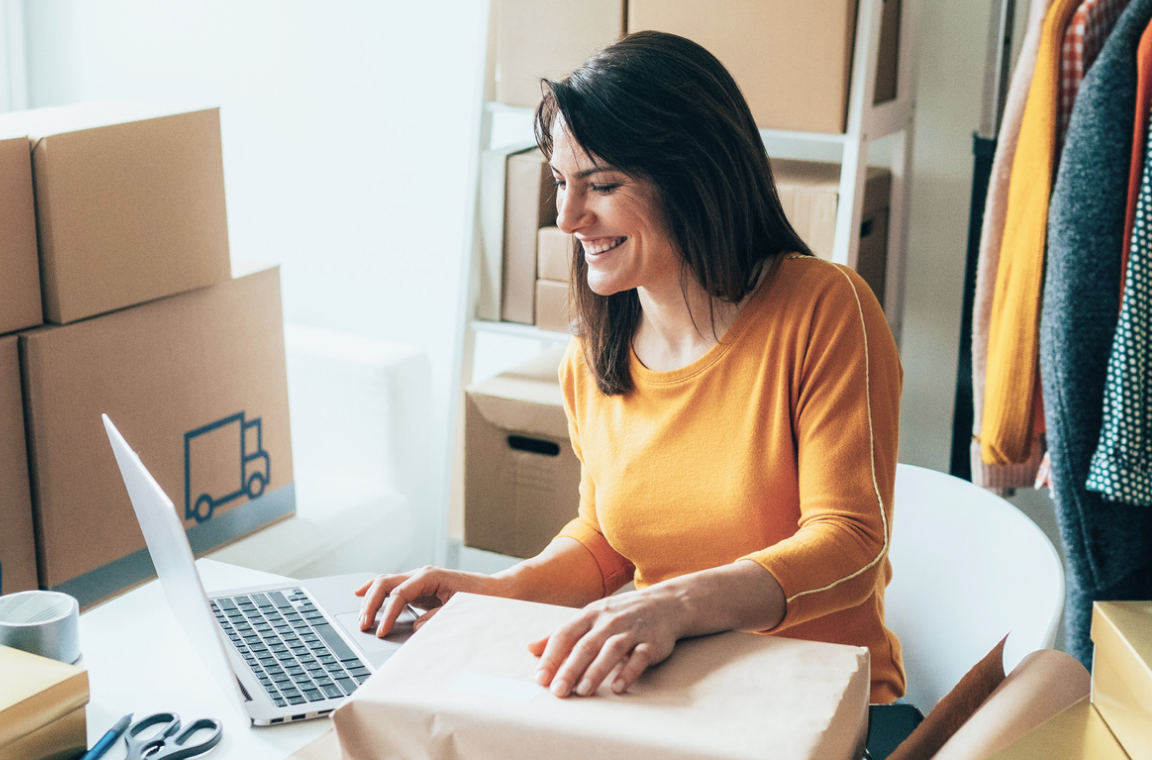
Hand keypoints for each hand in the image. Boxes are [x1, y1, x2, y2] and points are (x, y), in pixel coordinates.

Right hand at [354, 566, 499, 637]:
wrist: (499, 591)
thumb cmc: (482, 599)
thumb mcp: (460, 610)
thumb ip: (436, 618)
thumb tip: (414, 628)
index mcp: (429, 576)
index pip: (399, 594)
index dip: (387, 614)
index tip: (381, 632)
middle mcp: (421, 574)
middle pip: (385, 583)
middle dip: (370, 603)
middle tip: (362, 625)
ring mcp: (419, 580)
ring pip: (385, 583)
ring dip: (370, 598)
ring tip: (360, 617)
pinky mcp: (420, 588)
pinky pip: (392, 588)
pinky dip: (376, 592)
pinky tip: (362, 595)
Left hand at [528, 585, 682, 697]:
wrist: (666, 604)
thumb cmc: (620, 614)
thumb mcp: (590, 617)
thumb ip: (562, 633)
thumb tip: (530, 647)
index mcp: (590, 614)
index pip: (565, 634)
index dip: (551, 655)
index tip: (541, 678)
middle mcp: (609, 621)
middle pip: (586, 645)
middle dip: (570, 668)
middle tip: (558, 691)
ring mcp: (631, 630)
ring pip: (611, 650)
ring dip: (596, 671)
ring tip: (582, 691)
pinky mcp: (651, 643)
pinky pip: (639, 658)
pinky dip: (628, 672)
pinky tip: (617, 687)